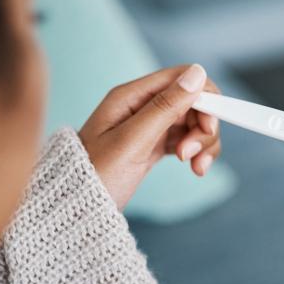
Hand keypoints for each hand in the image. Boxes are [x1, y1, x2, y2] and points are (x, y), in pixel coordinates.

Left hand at [79, 65, 220, 208]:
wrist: (74, 210)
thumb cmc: (95, 175)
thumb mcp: (132, 140)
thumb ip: (165, 107)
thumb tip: (197, 74)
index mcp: (131, 96)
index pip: (183, 78)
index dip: (204, 99)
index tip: (208, 128)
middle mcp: (141, 106)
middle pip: (192, 102)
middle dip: (203, 127)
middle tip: (194, 156)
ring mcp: (148, 126)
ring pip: (192, 123)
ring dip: (203, 143)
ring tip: (196, 168)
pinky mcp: (152, 146)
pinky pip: (185, 140)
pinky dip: (196, 152)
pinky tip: (195, 169)